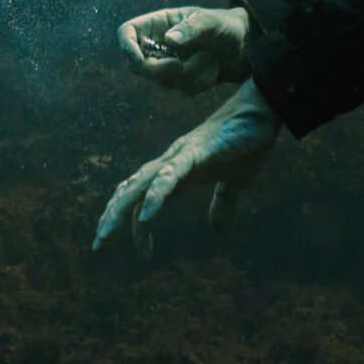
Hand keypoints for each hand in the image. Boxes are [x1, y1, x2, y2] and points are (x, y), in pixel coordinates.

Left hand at [93, 80, 281, 256]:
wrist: (264, 108)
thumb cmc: (248, 139)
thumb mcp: (235, 182)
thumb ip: (223, 204)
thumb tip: (220, 233)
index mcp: (176, 171)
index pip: (143, 199)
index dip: (136, 227)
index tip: (143, 255)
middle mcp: (170, 162)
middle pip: (130, 190)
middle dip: (111, 217)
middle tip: (99, 245)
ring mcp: (180, 156)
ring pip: (140, 184)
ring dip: (121, 210)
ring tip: (107, 234)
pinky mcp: (195, 151)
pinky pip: (169, 175)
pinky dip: (155, 195)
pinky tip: (147, 216)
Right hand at [117, 4, 249, 92]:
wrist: (249, 44)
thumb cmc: (227, 25)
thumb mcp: (211, 21)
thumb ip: (191, 28)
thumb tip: (168, 40)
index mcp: (161, 23)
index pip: (128, 32)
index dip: (126, 46)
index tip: (137, 61)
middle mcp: (161, 44)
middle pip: (138, 65)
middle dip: (159, 70)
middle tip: (178, 66)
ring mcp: (171, 63)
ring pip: (163, 81)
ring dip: (189, 74)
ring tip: (210, 58)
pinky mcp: (185, 80)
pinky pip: (182, 89)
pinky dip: (200, 82)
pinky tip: (214, 70)